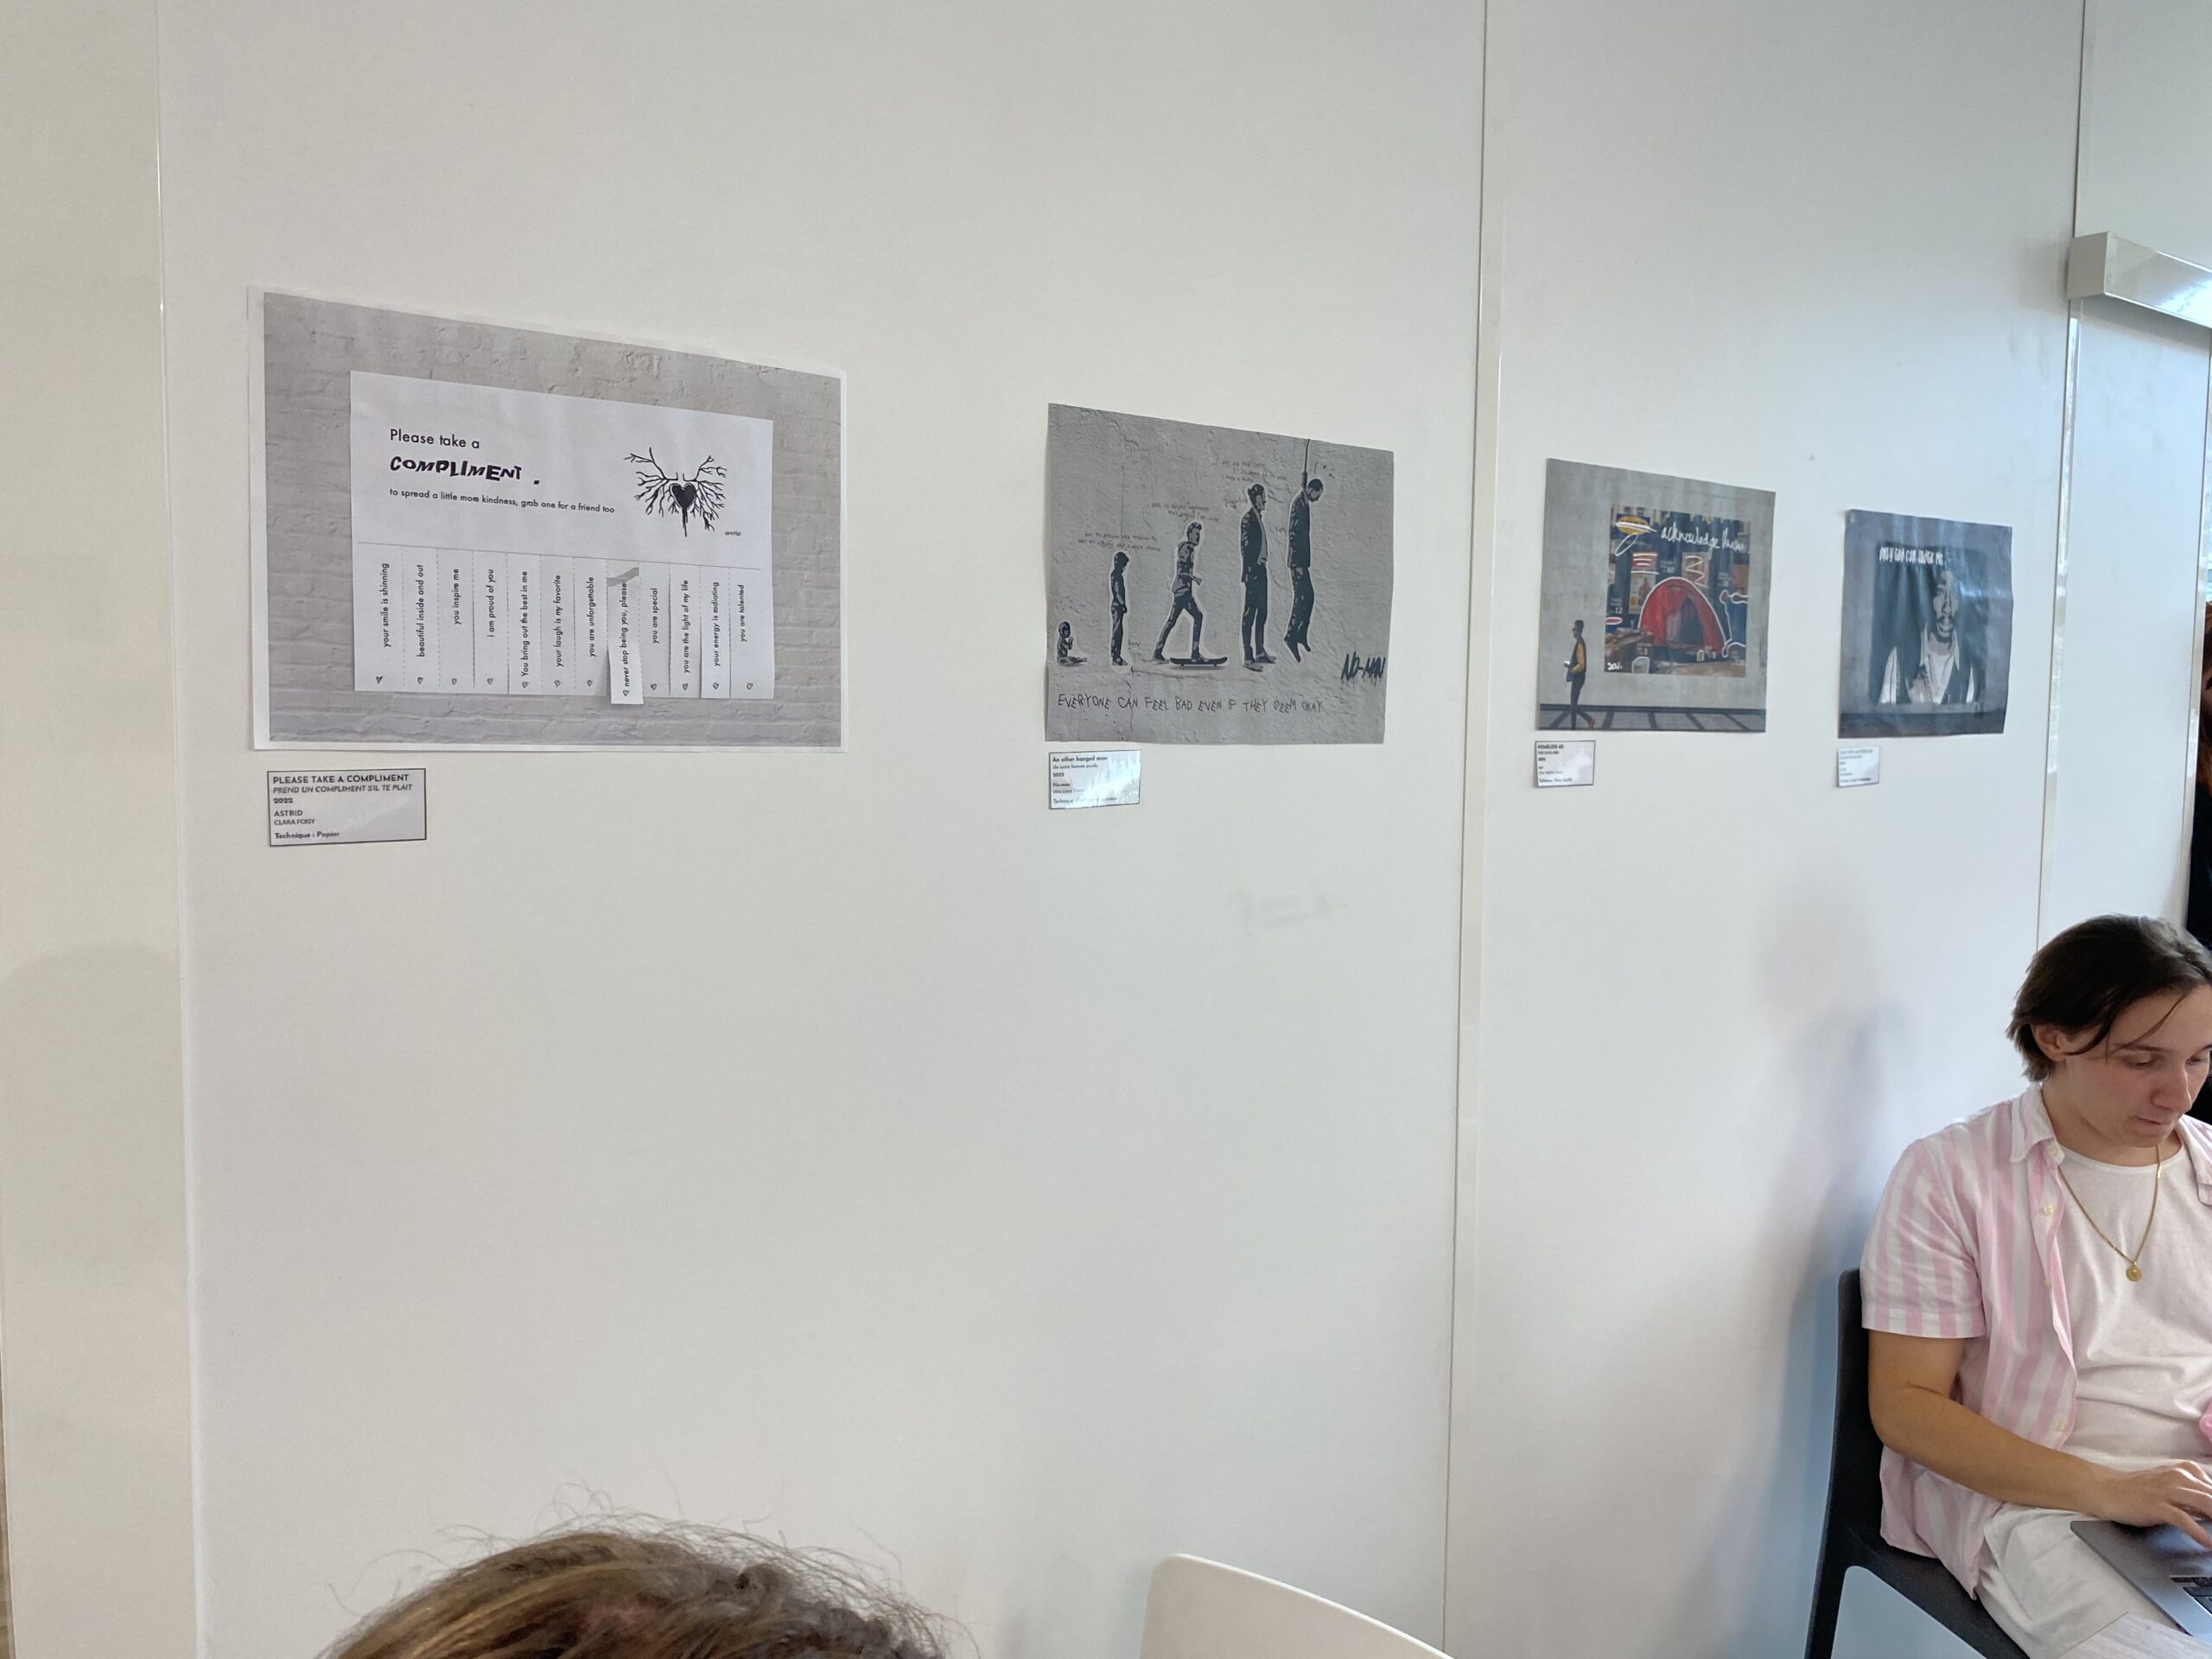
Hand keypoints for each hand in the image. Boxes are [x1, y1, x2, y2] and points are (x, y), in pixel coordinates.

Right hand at [2086, 1462, 2211, 1546]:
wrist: (2107, 1489)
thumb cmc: (2140, 1491)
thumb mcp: (2172, 1488)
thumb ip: (2197, 1499)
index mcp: (2188, 1472)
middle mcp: (2181, 1477)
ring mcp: (2168, 1490)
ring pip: (2206, 1505)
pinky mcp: (2156, 1504)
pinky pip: (2183, 1519)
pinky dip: (2199, 1532)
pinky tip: (2207, 1544)